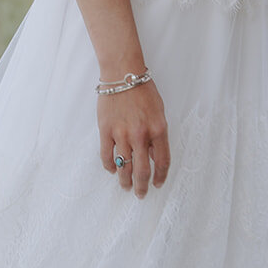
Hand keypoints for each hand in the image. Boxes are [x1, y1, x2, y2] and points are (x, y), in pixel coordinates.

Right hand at [98, 80, 169, 197]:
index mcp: (158, 129)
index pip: (162, 162)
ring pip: (124, 167)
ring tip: (126, 186)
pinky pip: (107, 156)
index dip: (160, 177)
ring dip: (125, 181)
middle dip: (142, 187)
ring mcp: (122, 134)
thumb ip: (157, 134)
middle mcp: (140, 135)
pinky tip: (113, 169)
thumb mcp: (159, 111)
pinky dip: (110, 166)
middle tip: (141, 193)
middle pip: (142, 171)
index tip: (158, 183)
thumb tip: (152, 156)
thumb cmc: (143, 90)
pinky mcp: (105, 131)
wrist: (123, 73)